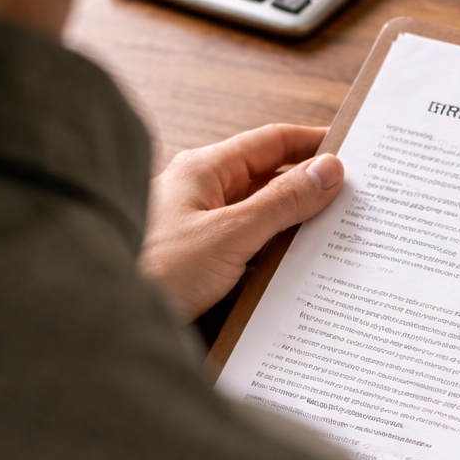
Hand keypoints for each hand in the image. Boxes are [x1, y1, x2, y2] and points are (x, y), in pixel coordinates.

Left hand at [140, 124, 343, 322]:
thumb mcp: (230, 235)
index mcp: (204, 170)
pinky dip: (273, 255)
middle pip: (268, 179)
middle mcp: (200, 191)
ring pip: (259, 216)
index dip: (314, 143)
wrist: (104, 316)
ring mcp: (197, 226)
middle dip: (310, 188)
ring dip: (293, 226)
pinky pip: (246, 248)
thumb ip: (282, 202)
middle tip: (355, 200)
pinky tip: (297, 271)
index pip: (272, 142)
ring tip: (336, 236)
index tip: (354, 152)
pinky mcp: (197, 260)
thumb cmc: (155, 271)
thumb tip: (328, 170)